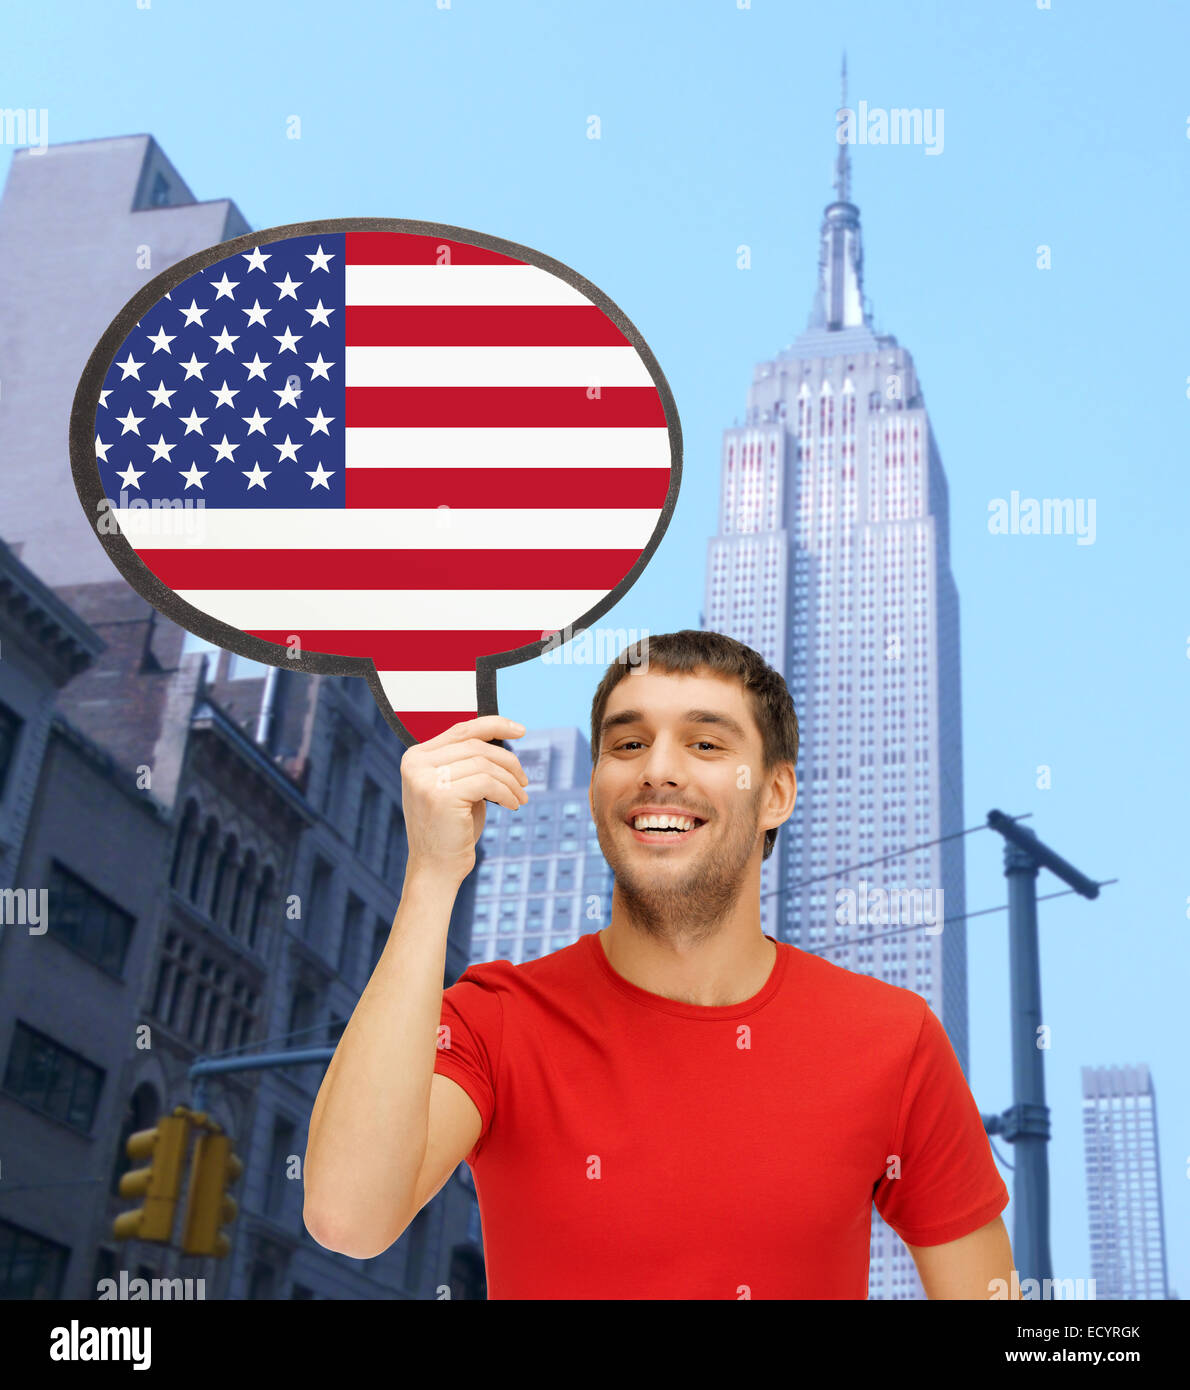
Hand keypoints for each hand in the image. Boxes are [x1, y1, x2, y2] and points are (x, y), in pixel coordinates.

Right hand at [400, 715, 528, 884]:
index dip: (493, 725)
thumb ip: (467, 762)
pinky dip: (506, 792)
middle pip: (476, 746)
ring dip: (510, 781)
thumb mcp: (457, 788)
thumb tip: (500, 737)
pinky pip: (487, 783)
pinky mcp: (440, 796)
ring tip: (520, 797)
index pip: (461, 730)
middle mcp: (416, 764)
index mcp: (415, 757)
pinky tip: (512, 805)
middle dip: (507, 761)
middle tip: (524, 780)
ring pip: (484, 764)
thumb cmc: (451, 830)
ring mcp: (425, 779)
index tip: (520, 730)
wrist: (436, 870)